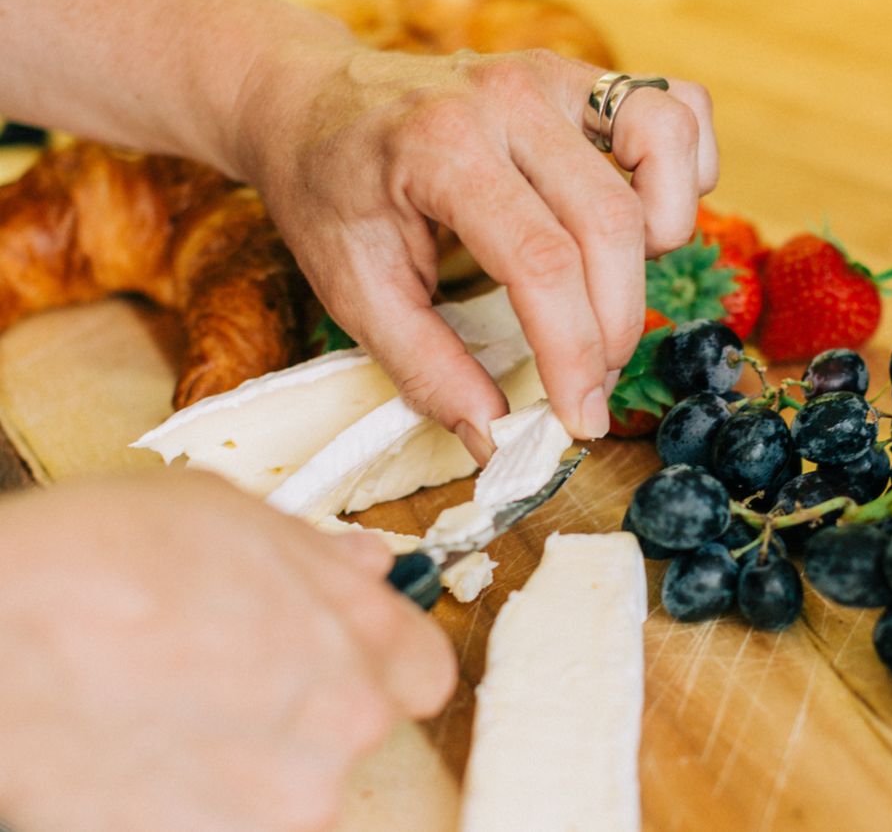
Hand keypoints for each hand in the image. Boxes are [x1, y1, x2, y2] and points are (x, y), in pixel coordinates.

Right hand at [0, 470, 455, 831]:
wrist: (1, 629)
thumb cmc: (106, 554)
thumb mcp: (231, 512)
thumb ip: (318, 553)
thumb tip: (367, 567)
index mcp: (360, 634)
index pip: (426, 671)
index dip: (386, 657)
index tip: (351, 653)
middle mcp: (339, 726)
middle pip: (356, 730)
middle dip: (311, 703)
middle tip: (235, 675)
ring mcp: (278, 805)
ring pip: (294, 788)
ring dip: (254, 759)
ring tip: (178, 711)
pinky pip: (233, 826)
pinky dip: (203, 803)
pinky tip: (153, 754)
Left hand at [234, 44, 716, 457]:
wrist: (309, 99)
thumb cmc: (328, 191)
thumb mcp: (352, 289)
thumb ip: (426, 367)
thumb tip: (496, 437)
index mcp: (440, 147)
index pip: (542, 261)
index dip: (574, 353)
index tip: (578, 418)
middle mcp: (506, 97)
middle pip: (612, 220)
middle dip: (616, 323)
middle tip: (589, 379)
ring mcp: (550, 74)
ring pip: (666, 145)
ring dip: (665, 231)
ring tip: (611, 283)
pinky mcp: (577, 75)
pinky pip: (675, 107)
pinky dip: (683, 167)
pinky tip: (642, 213)